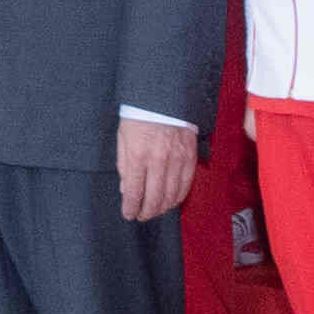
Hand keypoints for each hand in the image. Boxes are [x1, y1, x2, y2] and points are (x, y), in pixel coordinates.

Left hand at [112, 107, 192, 221]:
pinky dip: (179, 196)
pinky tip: (172, 201)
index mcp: (138, 155)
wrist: (164, 97)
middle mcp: (159, 160)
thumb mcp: (123, 138)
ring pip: (172, 194)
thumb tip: (126, 190)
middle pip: (155, 197)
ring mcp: (177, 159)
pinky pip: (186, 183)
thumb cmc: (138, 116)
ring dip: (163, 207)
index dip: (131, 207)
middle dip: (147, 212)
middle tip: (141, 216)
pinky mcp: (190, 156)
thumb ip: (124, 166)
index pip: (135, 192)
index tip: (128, 215)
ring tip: (155, 211)